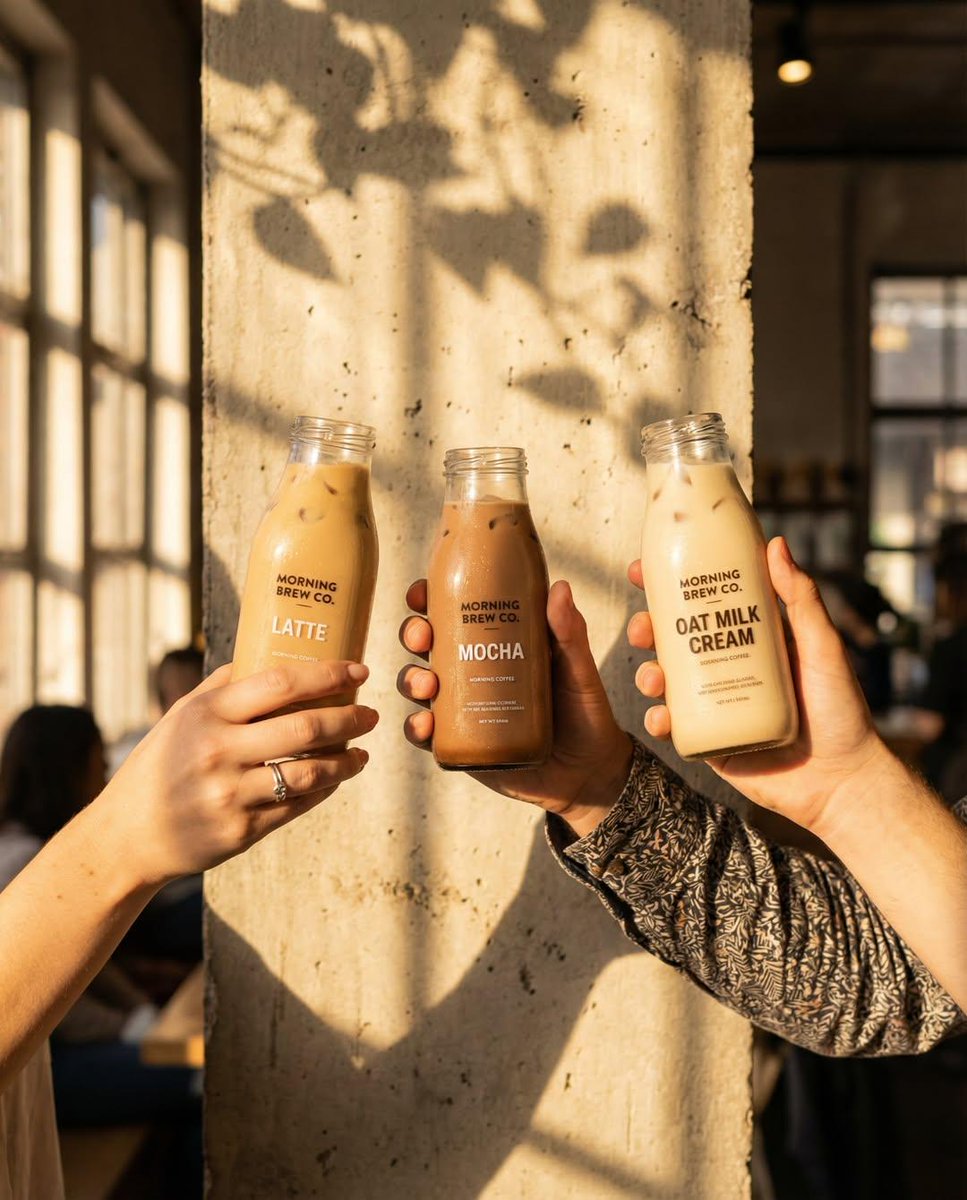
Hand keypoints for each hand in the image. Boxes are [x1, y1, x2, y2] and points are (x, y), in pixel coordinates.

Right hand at [96, 661, 377, 885]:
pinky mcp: (241, 830)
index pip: (281, 683)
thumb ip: (224, 686)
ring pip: (310, 771)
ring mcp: (231, 793)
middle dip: (350, 718)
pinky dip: (325, 788)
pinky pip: (298, 805)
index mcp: (209, 713)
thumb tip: (271, 651)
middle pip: (306, 727)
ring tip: (362, 752)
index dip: (328, 675)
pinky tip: (336, 777)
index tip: (359, 671)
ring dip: (346, 760)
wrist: (130, 833)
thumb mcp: (182, 715)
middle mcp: (220, 751)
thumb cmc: (162, 762)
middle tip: (371, 714)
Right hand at [399, 580, 632, 838]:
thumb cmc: (583, 711)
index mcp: (493, 642)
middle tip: (423, 636)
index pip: (453, 612)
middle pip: (427, 644)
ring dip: (411, 679)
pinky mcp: (460, 743)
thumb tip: (560, 587)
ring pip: (419, 685)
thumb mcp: (578, 668)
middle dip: (413, 634)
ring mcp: (461, 708)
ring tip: (428, 685)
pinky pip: (426, 734)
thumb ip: (570, 632)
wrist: (588, 771)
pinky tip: (425, 723)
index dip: (429, 599)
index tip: (421, 593)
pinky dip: (416, 727)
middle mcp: (470, 671)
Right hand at [628, 536, 887, 834]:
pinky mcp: (709, 741)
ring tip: (653, 676)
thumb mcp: (823, 647)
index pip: (702, 603)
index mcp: (748, 637)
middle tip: (642, 627)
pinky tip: (662, 717)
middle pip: (673, 639)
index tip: (643, 570)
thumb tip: (776, 544)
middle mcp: (726, 666)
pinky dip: (658, 720)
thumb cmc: (842, 711)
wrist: (842, 782)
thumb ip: (801, 598)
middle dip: (646, 629)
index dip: (668, 585)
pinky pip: (673, 727)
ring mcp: (714, 704)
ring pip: (665, 681)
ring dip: (646, 672)